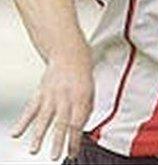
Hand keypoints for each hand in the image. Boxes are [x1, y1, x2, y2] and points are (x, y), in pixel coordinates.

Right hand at [11, 45, 93, 159]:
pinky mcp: (40, 92)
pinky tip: (16, 133)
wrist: (69, 52)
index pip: (78, 122)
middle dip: (58, 142)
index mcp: (81, 96)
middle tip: (56, 157)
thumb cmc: (82, 73)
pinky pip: (30, 108)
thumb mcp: (91, 90)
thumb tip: (81, 127)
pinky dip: (22, 121)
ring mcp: (51, 94)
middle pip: (61, 122)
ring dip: (39, 135)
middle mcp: (65, 96)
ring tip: (35, 150)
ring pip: (44, 117)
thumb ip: (86, 109)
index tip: (73, 153)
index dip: (75, 139)